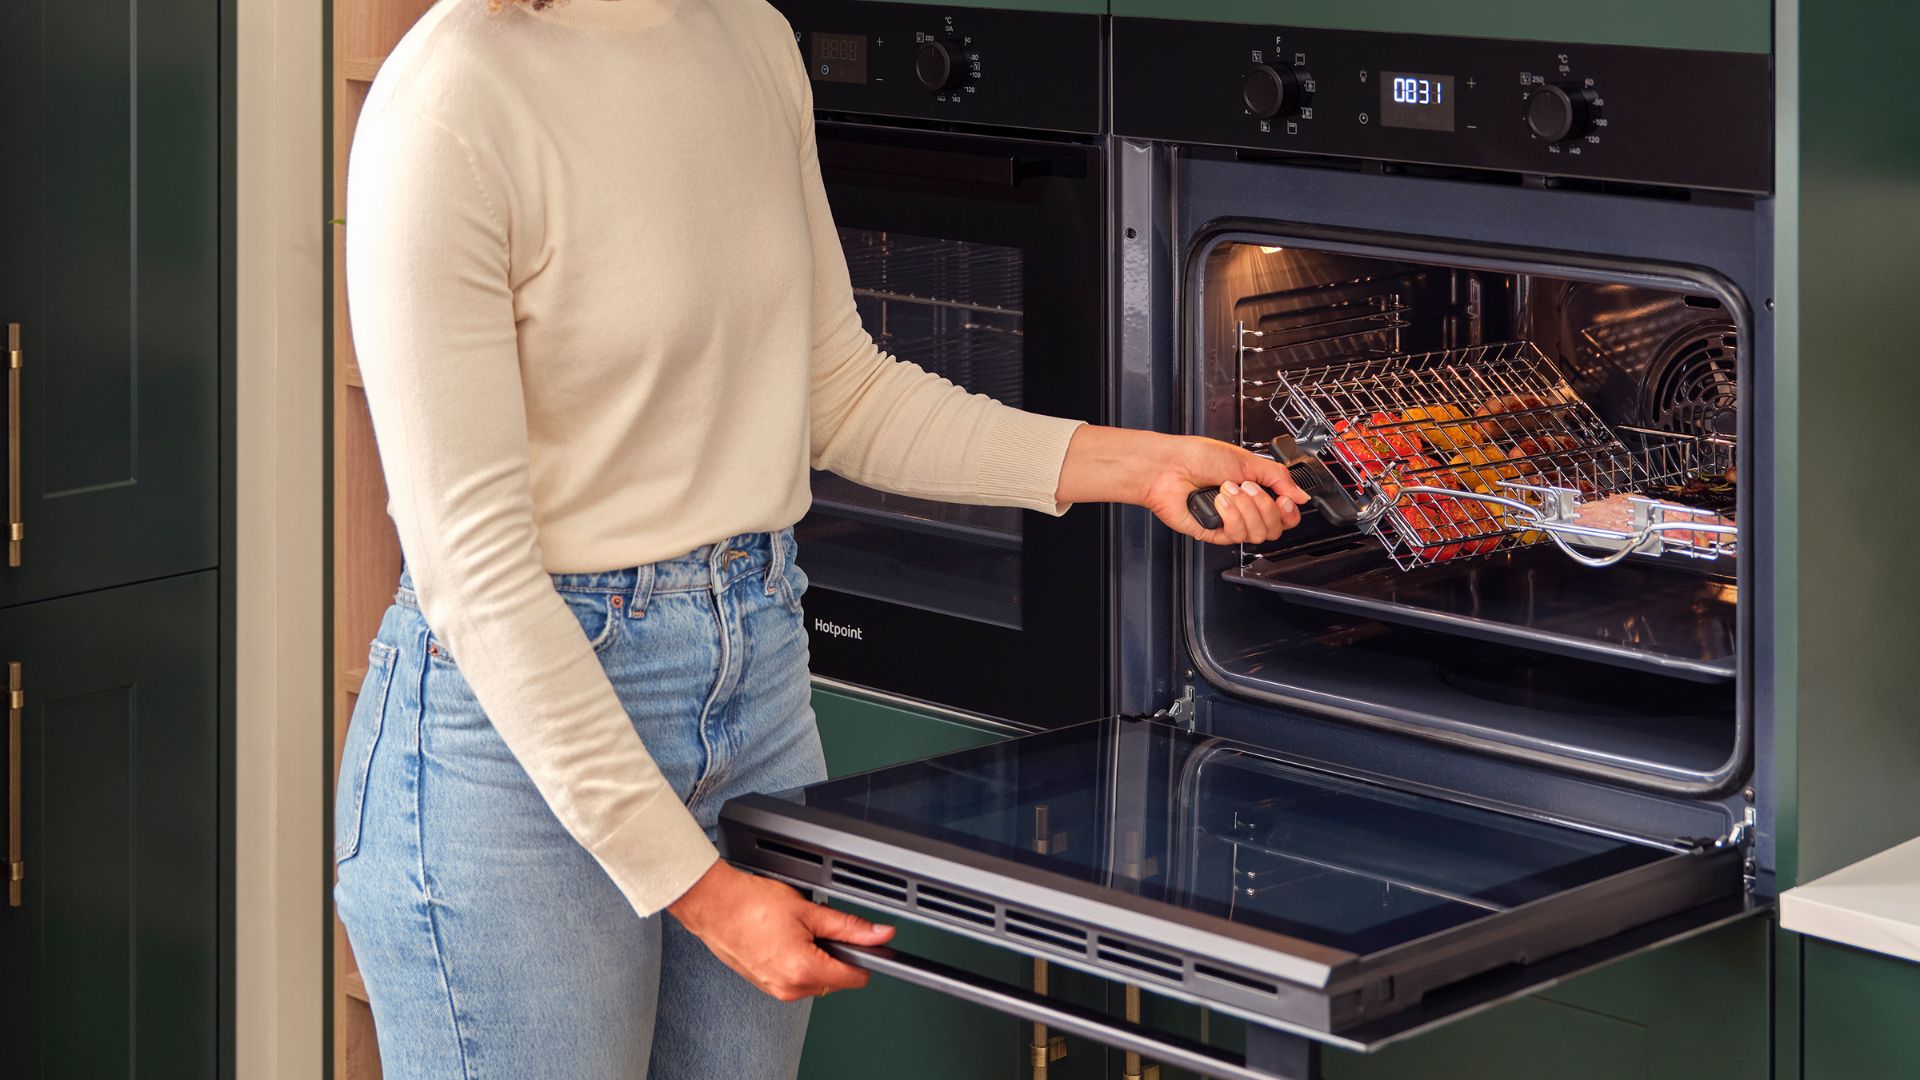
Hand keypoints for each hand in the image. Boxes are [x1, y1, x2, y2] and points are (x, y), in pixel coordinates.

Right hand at [667, 860, 893, 1001]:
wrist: (714, 906)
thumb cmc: (751, 905)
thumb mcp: (809, 910)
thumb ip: (849, 926)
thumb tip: (879, 934)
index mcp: (804, 970)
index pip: (855, 977)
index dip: (864, 956)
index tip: (864, 942)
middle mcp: (791, 988)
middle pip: (836, 980)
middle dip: (836, 955)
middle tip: (818, 926)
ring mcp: (777, 990)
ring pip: (817, 980)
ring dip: (817, 958)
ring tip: (797, 931)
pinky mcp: (766, 986)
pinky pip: (796, 980)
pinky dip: (799, 962)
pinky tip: (785, 939)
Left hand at [1055, 426, 1309, 544]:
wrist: (1170, 467)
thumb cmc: (1198, 457)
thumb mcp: (1247, 461)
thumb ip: (1279, 479)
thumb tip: (1301, 495)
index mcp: (1255, 491)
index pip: (1285, 515)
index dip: (1290, 512)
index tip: (1285, 500)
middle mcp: (1245, 509)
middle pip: (1275, 529)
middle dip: (1263, 505)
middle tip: (1246, 487)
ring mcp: (1230, 523)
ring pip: (1258, 534)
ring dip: (1245, 508)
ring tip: (1227, 490)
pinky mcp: (1215, 533)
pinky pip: (1236, 535)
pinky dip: (1230, 515)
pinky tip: (1219, 502)